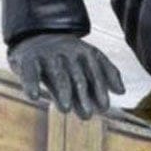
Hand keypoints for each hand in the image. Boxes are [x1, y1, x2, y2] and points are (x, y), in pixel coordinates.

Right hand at [7, 33, 126, 118]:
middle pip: (77, 76)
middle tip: (88, 115)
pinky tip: (34, 97)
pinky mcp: (28, 59)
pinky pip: (30, 72)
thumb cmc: (67, 56)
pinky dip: (31, 83)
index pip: (95, 71)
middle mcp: (67, 52)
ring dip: (63, 92)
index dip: (100, 89)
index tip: (105, 107)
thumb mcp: (88, 59)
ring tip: (66, 109)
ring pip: (57, 74)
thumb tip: (122, 91)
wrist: (35, 36)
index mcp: (84, 52)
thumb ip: (105, 73)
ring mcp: (47, 54)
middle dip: (83, 95)